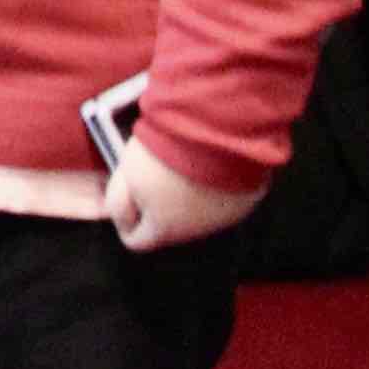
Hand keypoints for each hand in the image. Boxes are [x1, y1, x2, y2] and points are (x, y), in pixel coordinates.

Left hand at [103, 135, 263, 252]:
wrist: (216, 127)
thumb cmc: (164, 152)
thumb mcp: (125, 175)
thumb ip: (119, 201)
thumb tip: (125, 216)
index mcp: (167, 229)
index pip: (137, 240)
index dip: (124, 220)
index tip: (122, 196)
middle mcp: (202, 229)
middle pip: (169, 225)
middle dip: (155, 204)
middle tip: (149, 173)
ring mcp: (230, 213)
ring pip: (198, 210)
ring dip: (185, 194)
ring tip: (177, 162)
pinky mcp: (249, 195)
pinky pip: (224, 194)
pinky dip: (212, 183)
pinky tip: (204, 160)